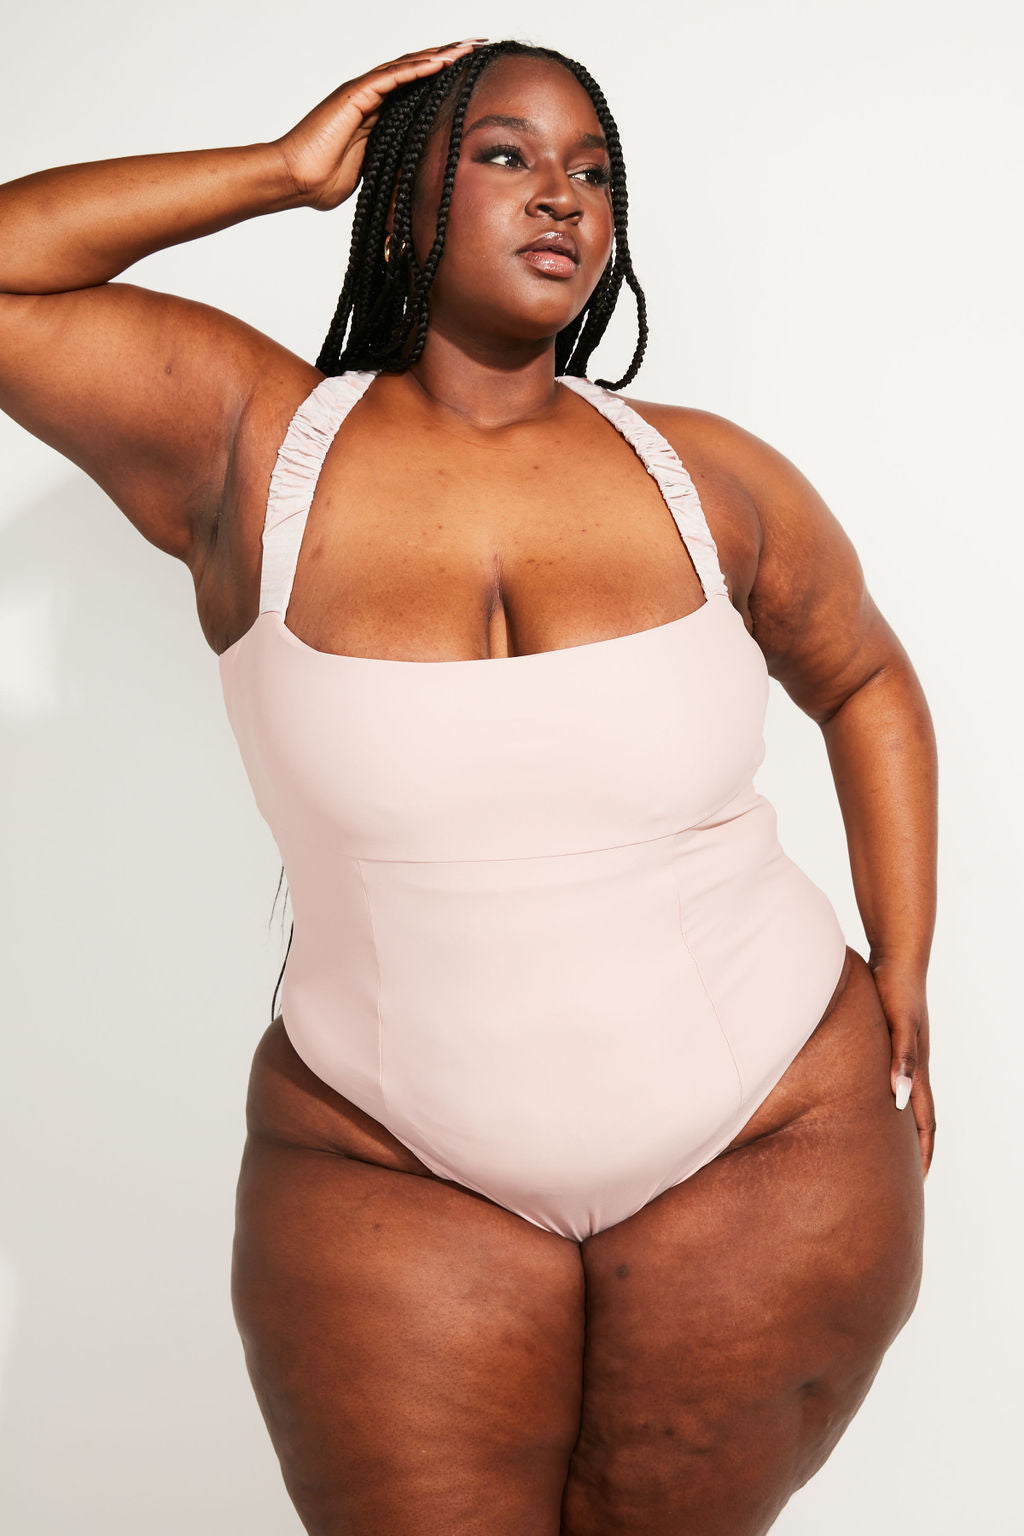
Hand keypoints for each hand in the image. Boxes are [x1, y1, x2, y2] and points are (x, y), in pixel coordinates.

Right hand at [273, 40, 485, 210]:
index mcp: (376, 115)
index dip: (442, 78)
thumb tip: (409, 176)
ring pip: (408, 66)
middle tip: (478, 47)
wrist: (295, 180)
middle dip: (448, 57)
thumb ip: (389, 164)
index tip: (471, 75)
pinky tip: (441, 61)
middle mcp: (370, 97)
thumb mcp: (370, 172)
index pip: (415, 89)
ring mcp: (362, 93)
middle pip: (416, 70)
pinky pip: (392, 77)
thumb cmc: (321, 182)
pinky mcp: (355, 95)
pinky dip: (417, 68)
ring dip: (440, 56)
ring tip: (468, 47)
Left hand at [869, 954, 935, 1180]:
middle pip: (918, 1114)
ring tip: (888, 1148)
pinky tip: (874, 1101)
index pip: (924, 1119)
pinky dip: (889, 1097)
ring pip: (906, 1098)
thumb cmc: (895, 989)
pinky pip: (894, 1078)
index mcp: (917, 1067)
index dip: (924, 1149)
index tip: (919, 1179)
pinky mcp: (892, 1041)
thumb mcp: (899, 1024)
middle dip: (915, 1146)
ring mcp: (904, 1053)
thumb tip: (900, 1097)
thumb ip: (902, 1058)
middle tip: (904, 1176)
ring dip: (901, 1125)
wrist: (896, 957)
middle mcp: (914, 1064)